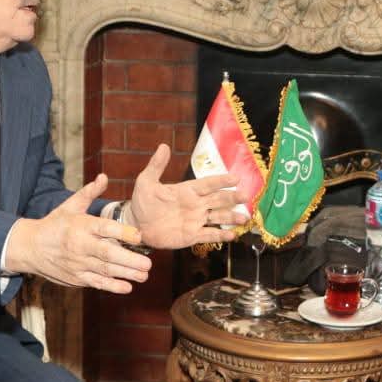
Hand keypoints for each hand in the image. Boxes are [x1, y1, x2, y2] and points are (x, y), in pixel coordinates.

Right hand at [6, 174, 152, 293]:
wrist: (30, 248)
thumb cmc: (55, 224)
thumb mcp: (70, 205)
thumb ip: (90, 192)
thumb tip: (104, 177)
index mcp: (81, 225)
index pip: (104, 228)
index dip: (123, 232)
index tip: (139, 236)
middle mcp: (80, 245)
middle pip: (107, 253)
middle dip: (129, 260)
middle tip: (148, 264)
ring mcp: (78, 263)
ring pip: (104, 270)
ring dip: (126, 274)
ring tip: (144, 275)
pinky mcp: (76, 277)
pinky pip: (96, 283)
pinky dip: (111, 286)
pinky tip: (127, 287)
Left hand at [128, 144, 248, 248]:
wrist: (137, 225)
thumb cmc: (143, 202)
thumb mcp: (146, 181)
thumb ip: (156, 166)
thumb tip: (163, 146)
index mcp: (187, 190)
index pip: (208, 184)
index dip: (221, 181)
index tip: (235, 178)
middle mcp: (196, 204)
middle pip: (218, 199)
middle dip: (232, 197)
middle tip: (245, 196)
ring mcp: (195, 220)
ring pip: (217, 217)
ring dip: (231, 217)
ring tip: (243, 218)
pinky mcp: (191, 235)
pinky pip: (208, 235)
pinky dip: (220, 235)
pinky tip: (232, 235)